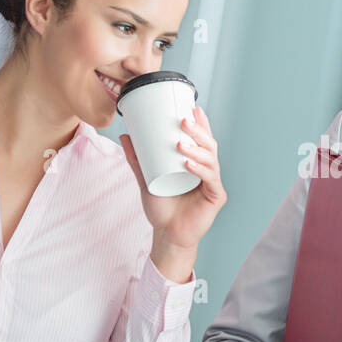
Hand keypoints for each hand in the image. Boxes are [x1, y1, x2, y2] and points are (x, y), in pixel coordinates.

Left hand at [120, 105, 225, 278]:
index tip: (192, 107)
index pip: (201, 139)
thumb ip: (137, 159)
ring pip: (211, 159)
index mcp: (196, 163)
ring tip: (180, 142)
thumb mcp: (145, 179)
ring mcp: (213, 183)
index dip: (201, 123)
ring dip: (197, 148)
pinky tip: (188, 163)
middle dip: (198, 131)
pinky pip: (210, 179)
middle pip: (209, 145)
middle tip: (183, 120)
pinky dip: (200, 169)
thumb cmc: (162, 208)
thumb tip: (125, 135)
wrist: (167, 235)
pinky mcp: (216, 197)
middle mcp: (207, 170)